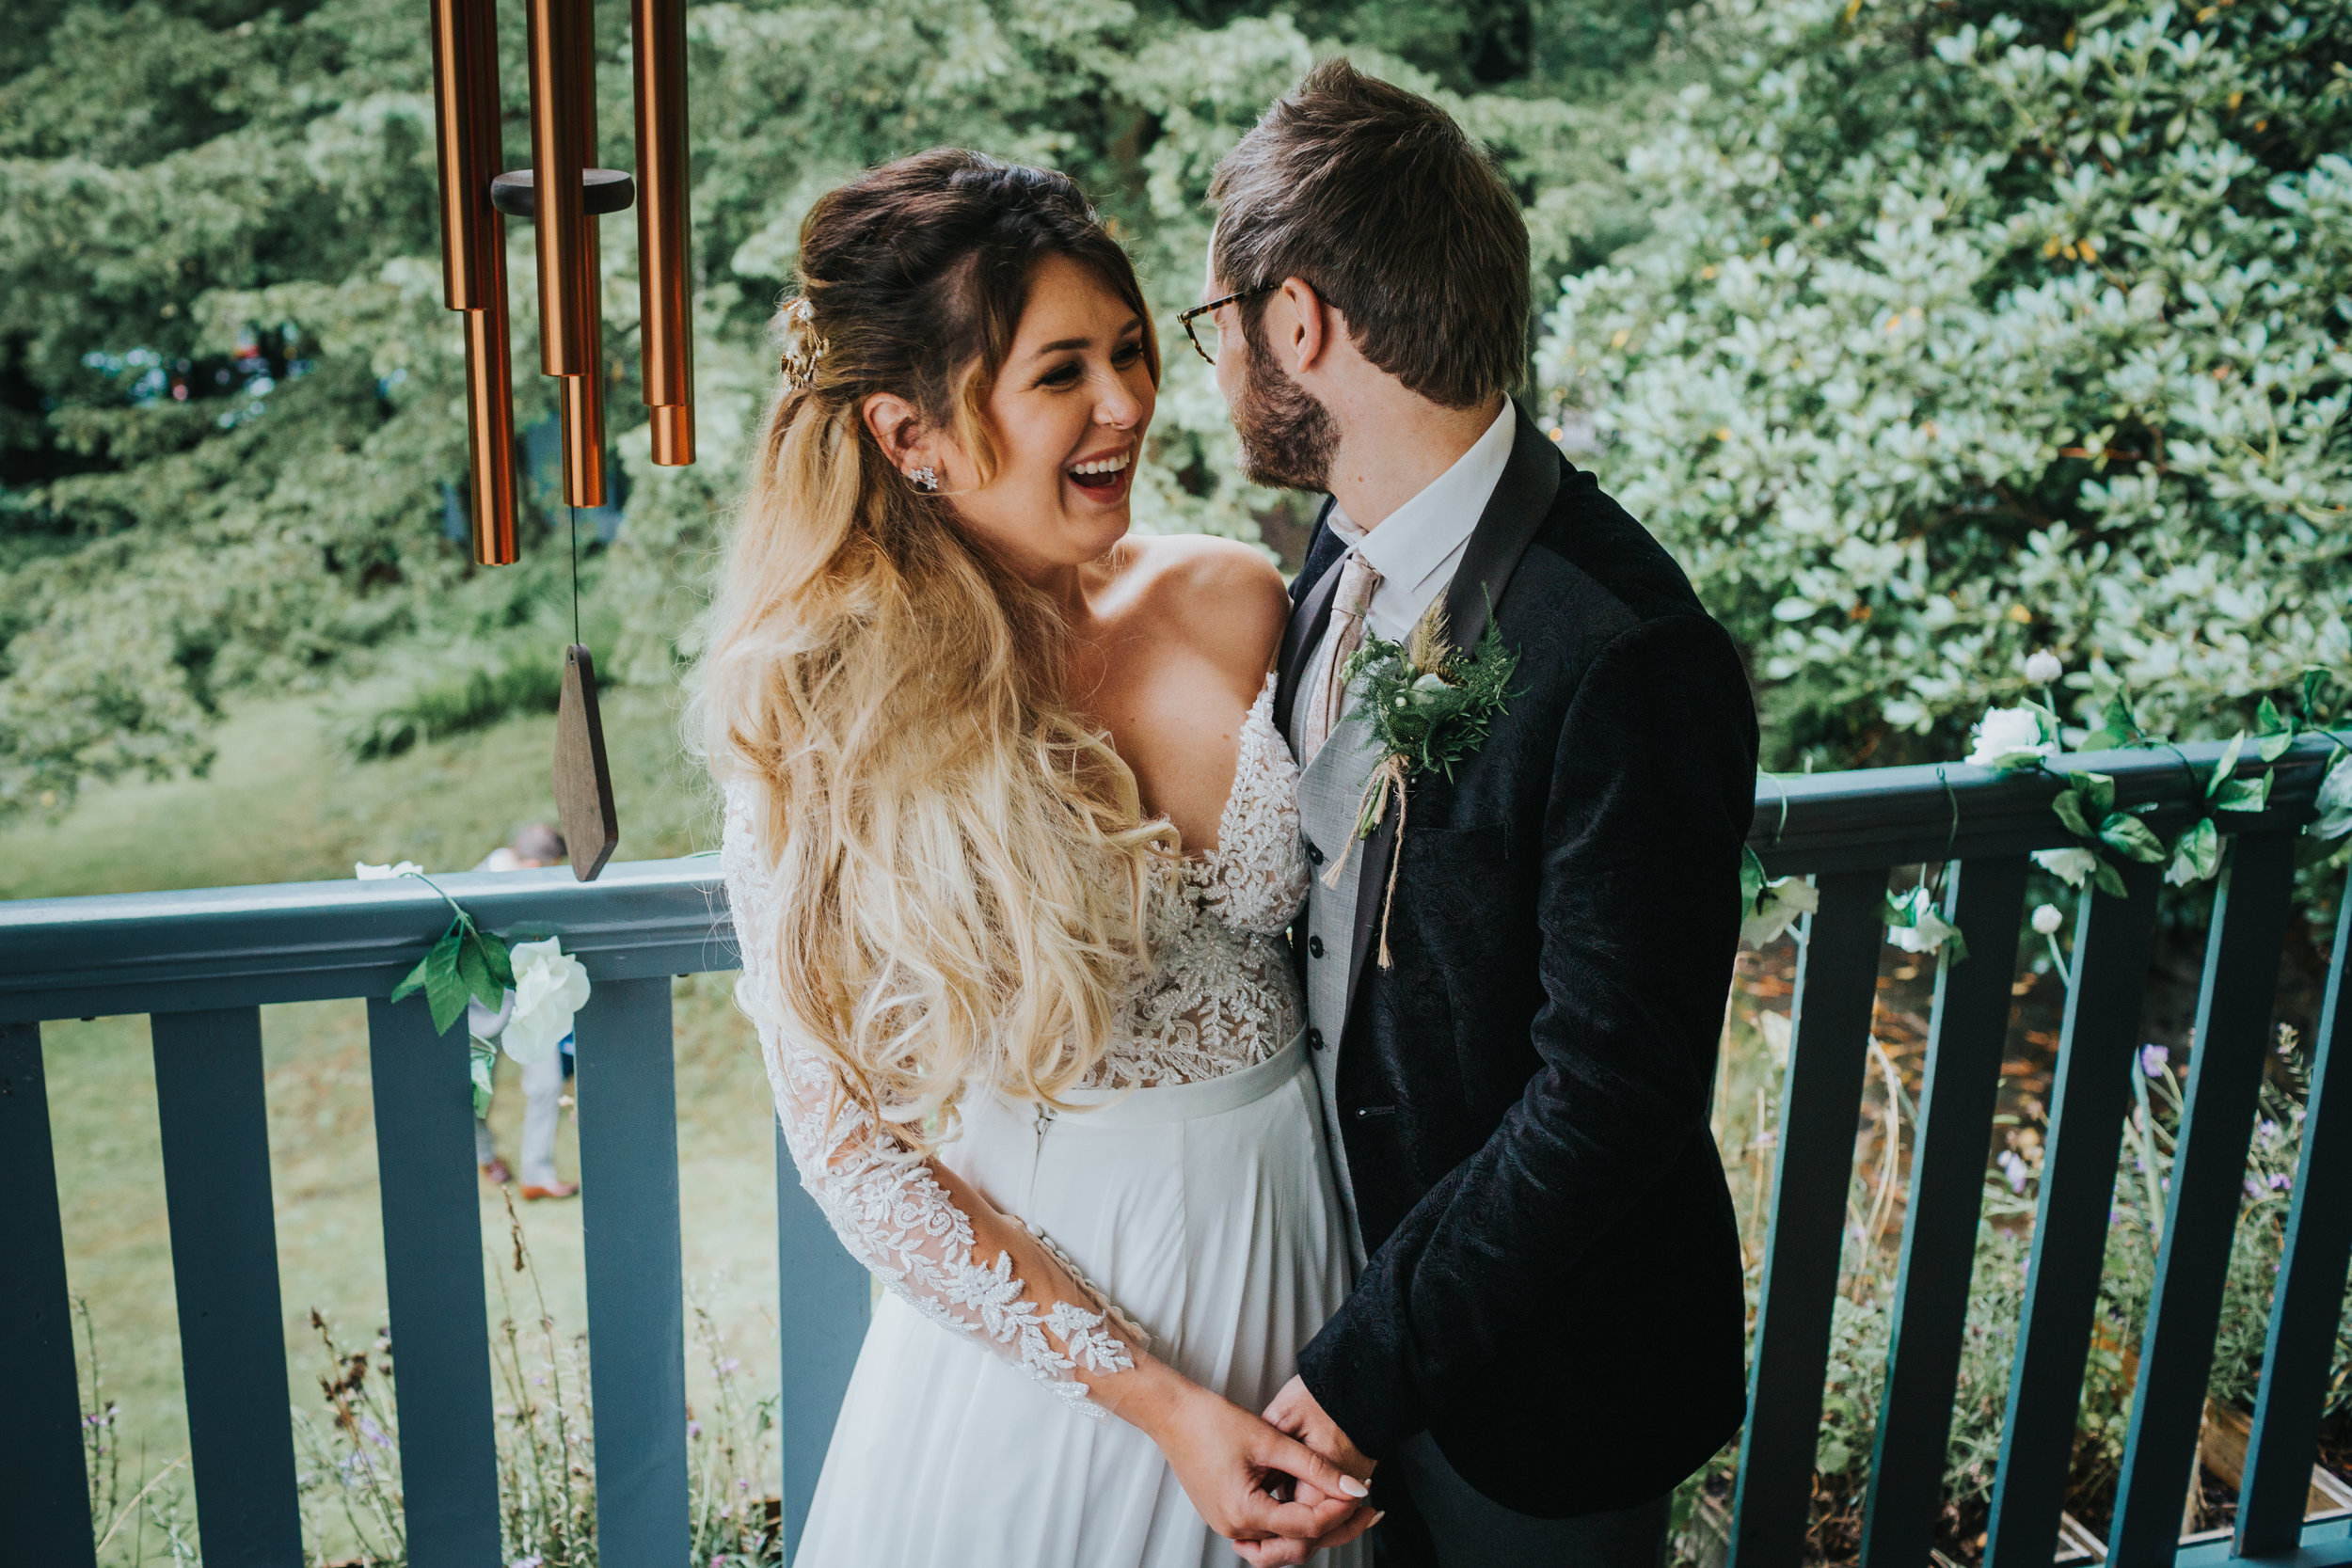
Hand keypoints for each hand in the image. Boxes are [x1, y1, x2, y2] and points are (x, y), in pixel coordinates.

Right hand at [1117, 1363, 1370, 1545]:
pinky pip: (1263, 1526)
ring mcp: (1225, 1524)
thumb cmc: (1212, 1421)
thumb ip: (1315, 1467)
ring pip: (1281, 1536)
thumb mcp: (1271, 1441)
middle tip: (1363, 1508)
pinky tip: (1306, 1497)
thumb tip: (1353, 1488)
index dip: (1338, 1511)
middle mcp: (1233, 1526)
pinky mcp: (1222, 1514)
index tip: (1361, 1495)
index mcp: (1244, 1511)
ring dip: (1310, 1521)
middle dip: (1331, 1522)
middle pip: (1296, 1538)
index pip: (1306, 1525)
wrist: (1172, 1414)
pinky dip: (1288, 1516)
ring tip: (1338, 1501)